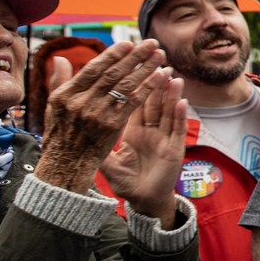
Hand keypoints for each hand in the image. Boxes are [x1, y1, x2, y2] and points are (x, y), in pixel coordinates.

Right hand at [35, 41, 171, 195]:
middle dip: (135, 57)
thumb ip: (59, 81)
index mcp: (66, 95)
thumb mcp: (53, 106)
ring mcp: (97, 114)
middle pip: (113, 74)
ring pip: (125, 86)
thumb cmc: (61, 133)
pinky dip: (148, 88)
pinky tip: (161, 77)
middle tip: (151, 43)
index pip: (93, 69)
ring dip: (146, 68)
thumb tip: (62, 58)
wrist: (67, 164)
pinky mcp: (112, 126)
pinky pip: (133, 102)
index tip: (128, 43)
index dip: (112, 55)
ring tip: (161, 55)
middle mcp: (81, 103)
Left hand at [101, 75, 188, 225]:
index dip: (134, 84)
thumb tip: (77, 128)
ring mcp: (164, 139)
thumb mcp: (106, 161)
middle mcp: (150, 131)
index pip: (133, 102)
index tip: (134, 66)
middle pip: (153, 101)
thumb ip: (96, 143)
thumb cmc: (126, 181)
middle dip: (155, 80)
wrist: (143, 200)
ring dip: (170, 93)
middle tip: (157, 60)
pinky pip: (177, 130)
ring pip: (168, 111)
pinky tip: (182, 102)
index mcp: (133, 130)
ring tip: (172, 75)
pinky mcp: (175, 150)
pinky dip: (180, 116)